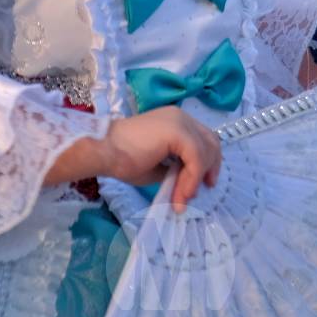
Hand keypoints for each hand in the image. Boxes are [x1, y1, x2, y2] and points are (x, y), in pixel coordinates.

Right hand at [47, 106, 221, 212]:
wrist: (105, 151)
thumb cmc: (123, 159)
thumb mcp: (158, 167)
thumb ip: (176, 169)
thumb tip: (188, 182)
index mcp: (175, 121)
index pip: (203, 138)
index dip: (208, 161)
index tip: (205, 183)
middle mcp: (181, 117)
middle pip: (211, 142)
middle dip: (211, 168)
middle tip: (204, 190)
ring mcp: (180, 122)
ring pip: (204, 152)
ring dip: (195, 180)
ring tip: (182, 199)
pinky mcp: (178, 132)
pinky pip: (195, 159)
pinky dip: (192, 179)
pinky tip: (181, 194)